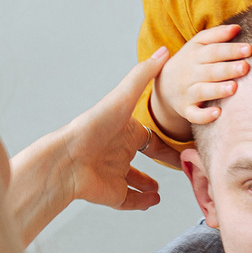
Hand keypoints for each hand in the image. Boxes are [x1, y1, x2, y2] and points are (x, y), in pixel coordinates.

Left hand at [63, 50, 169, 211]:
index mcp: (124, 131)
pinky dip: (142, 202)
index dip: (164, 141)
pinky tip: (153, 201)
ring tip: (160, 189)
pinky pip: (129, 200)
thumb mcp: (123, 97)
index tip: (183, 144)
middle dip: (158, 162)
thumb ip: (144, 75)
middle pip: (142, 157)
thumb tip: (164, 50)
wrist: (68, 160)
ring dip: (147, 185)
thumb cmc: (93, 126)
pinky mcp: (112, 194)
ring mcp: (115, 174)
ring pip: (134, 181)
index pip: (148, 136)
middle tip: (180, 166)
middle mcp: (119, 152)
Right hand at [154, 23, 251, 132]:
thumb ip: (217, 34)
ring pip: (202, 91)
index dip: (231, 50)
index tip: (249, 49)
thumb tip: (237, 28)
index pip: (214, 51)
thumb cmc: (190, 61)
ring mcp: (188, 92)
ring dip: (218, 90)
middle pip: (210, 71)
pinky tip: (218, 113)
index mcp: (195, 55)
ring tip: (234, 88)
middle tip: (245, 67)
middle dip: (228, 69)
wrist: (164, 86)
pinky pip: (194, 115)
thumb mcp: (198, 44)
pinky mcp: (186, 110)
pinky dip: (204, 116)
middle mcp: (191, 74)